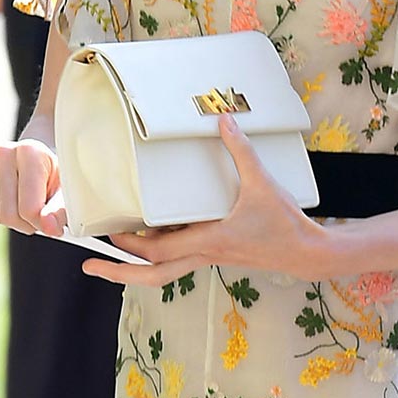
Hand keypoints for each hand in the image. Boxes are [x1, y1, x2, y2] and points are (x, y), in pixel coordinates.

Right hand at [0, 120, 63, 235]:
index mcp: (30, 152)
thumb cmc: (55, 180)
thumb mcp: (65, 195)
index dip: (40, 224)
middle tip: (35, 212)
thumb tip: (50, 228)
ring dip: (6, 220)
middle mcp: (4, 151)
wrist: (39, 162)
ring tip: (20, 204)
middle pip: (8, 215)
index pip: (29, 209)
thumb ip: (60, 213)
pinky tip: (3, 201)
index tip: (50, 220)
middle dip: (24, 223)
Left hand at [78, 112, 330, 287]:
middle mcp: (203, 253)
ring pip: (164, 273)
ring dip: (136, 267)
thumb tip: (224, 122)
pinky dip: (159, 252)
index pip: (157, 250)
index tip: (106, 236)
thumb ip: (240, 152)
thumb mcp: (262, 184)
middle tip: (91, 265)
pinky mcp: (216, 252)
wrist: (306, 253)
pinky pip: (179, 258)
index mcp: (208, 241)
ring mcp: (209, 256)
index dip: (127, 245)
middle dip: (119, 272)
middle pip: (152, 275)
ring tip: (112, 255)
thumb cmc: (284, 224)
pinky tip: (151, 235)